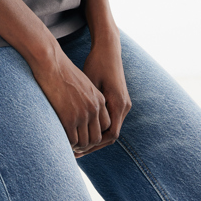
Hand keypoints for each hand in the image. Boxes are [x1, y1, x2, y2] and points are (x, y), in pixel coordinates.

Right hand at [31, 44, 110, 156]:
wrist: (50, 62)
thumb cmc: (61, 70)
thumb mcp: (82, 83)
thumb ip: (88, 97)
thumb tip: (83, 109)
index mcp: (99, 100)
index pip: (105, 126)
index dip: (95, 133)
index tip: (85, 136)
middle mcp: (94, 108)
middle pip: (97, 137)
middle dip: (87, 144)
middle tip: (76, 146)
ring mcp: (82, 114)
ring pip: (84, 141)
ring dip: (77, 147)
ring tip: (68, 146)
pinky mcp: (69, 118)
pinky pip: (72, 140)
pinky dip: (68, 144)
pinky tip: (61, 142)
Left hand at [77, 34, 130, 156]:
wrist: (109, 48)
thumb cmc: (96, 63)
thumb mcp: (90, 83)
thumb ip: (89, 103)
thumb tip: (77, 124)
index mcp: (118, 103)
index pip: (111, 135)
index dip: (95, 144)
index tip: (79, 149)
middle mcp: (124, 106)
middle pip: (111, 135)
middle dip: (94, 145)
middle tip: (76, 152)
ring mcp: (123, 103)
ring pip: (111, 128)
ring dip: (96, 137)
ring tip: (77, 144)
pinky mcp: (119, 99)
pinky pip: (110, 119)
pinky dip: (98, 127)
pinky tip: (84, 129)